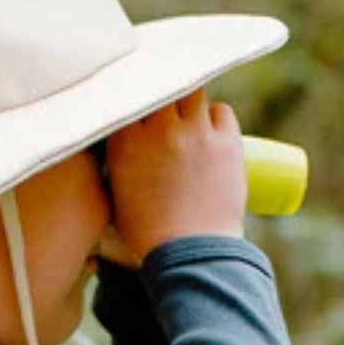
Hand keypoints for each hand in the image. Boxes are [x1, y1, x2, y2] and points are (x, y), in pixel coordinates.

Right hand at [94, 87, 246, 268]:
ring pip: (193, 92)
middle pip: (162, 86)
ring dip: (189, 101)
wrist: (190, 257)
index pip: (128, 97)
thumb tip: (119, 141)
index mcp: (126, 143)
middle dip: (162, 94)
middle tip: (165, 107)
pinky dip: (216, 117)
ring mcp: (196, 134)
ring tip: (189, 120)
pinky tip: (211, 132)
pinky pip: (222, 111)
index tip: (137, 99)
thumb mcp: (116, 197)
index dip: (134, 95)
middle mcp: (160, 130)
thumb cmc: (148, 235)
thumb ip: (117, 162)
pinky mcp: (227, 142)